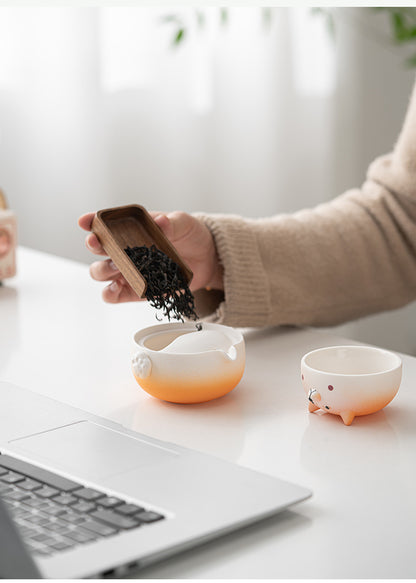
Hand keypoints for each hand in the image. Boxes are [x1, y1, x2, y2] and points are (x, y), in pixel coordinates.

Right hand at [78, 210, 223, 302]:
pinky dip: (111, 293)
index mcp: (131, 227)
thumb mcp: (183, 223)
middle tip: (99, 244)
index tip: (86, 221)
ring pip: (101, 273)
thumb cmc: (189, 235)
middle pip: (99, 249)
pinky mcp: (136, 290)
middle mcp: (124, 249)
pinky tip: (115, 289)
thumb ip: (171, 222)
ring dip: (102, 271)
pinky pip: (115, 294)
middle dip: (95, 246)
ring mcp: (128, 270)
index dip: (92, 221)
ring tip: (114, 268)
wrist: (206, 257)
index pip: (105, 223)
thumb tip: (161, 222)